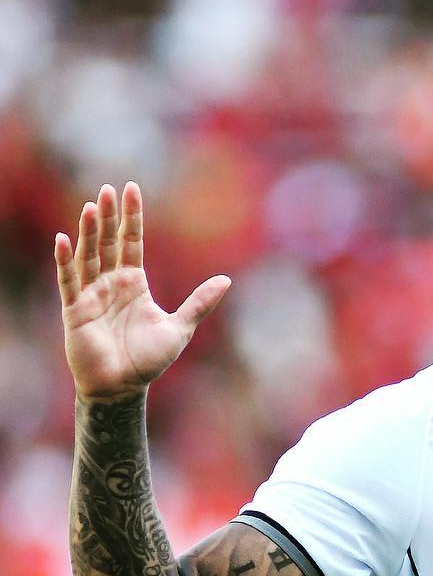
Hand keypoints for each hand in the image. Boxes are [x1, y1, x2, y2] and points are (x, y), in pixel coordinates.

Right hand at [55, 182, 230, 400]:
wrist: (123, 386)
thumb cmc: (147, 360)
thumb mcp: (180, 327)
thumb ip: (200, 303)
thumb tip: (227, 280)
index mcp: (134, 284)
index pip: (131, 242)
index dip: (131, 218)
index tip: (130, 189)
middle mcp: (111, 284)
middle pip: (108, 243)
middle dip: (109, 217)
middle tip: (108, 189)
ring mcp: (91, 295)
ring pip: (88, 256)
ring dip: (89, 232)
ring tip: (92, 206)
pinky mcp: (75, 309)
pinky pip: (69, 280)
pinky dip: (66, 260)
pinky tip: (64, 239)